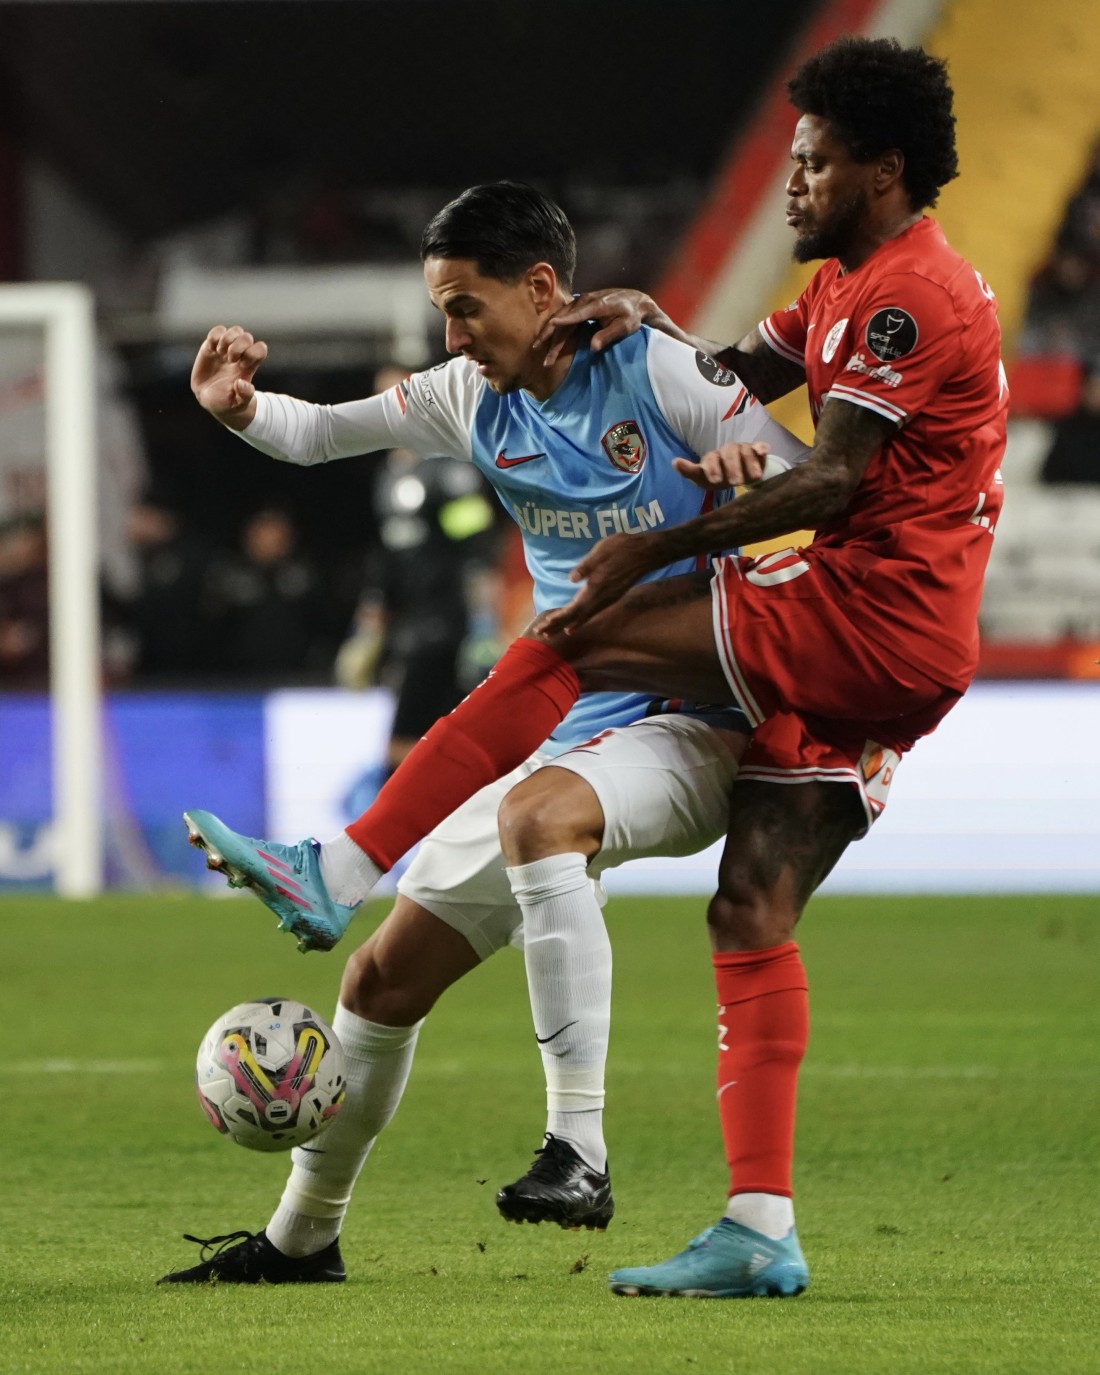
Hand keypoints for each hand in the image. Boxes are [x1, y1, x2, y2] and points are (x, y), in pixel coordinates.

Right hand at [191, 325, 268, 429]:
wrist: (209, 400)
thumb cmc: (227, 403)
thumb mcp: (237, 404)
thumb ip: (244, 395)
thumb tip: (242, 383)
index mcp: (248, 366)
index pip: (260, 349)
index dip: (253, 353)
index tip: (242, 365)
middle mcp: (239, 355)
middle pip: (247, 337)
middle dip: (239, 346)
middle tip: (230, 359)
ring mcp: (226, 349)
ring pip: (235, 331)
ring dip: (228, 338)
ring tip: (220, 352)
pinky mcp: (211, 347)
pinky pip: (217, 331)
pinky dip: (214, 336)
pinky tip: (212, 349)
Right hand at [535, 289, 658, 365]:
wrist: (636, 300)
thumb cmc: (632, 315)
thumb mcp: (624, 327)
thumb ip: (608, 335)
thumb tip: (593, 347)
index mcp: (597, 305)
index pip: (577, 314)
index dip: (563, 321)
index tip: (551, 327)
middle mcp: (586, 300)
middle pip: (562, 317)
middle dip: (550, 334)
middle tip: (537, 348)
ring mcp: (581, 301)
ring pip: (560, 317)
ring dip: (549, 332)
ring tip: (538, 347)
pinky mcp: (580, 304)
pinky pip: (564, 316)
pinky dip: (555, 327)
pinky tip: (547, 337)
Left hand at [536, 531, 661, 635]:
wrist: (646, 553)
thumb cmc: (622, 548)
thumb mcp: (601, 551)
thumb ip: (586, 566)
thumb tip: (572, 578)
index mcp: (596, 588)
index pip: (574, 608)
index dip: (559, 618)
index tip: (545, 625)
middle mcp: (601, 598)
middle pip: (577, 617)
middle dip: (559, 626)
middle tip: (542, 634)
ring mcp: (607, 599)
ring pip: (585, 617)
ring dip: (568, 624)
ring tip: (553, 633)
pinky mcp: (611, 597)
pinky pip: (592, 613)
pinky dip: (580, 620)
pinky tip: (574, 623)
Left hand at [673, 441, 773, 489]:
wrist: (743, 477)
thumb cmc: (720, 478)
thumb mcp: (705, 480)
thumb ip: (691, 472)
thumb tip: (674, 461)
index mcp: (712, 459)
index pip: (710, 459)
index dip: (712, 468)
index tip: (714, 480)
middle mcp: (726, 452)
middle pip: (728, 454)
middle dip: (732, 468)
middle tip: (735, 482)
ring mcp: (742, 449)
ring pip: (744, 450)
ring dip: (748, 463)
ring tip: (753, 478)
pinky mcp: (757, 450)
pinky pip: (759, 446)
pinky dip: (761, 448)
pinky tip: (763, 451)